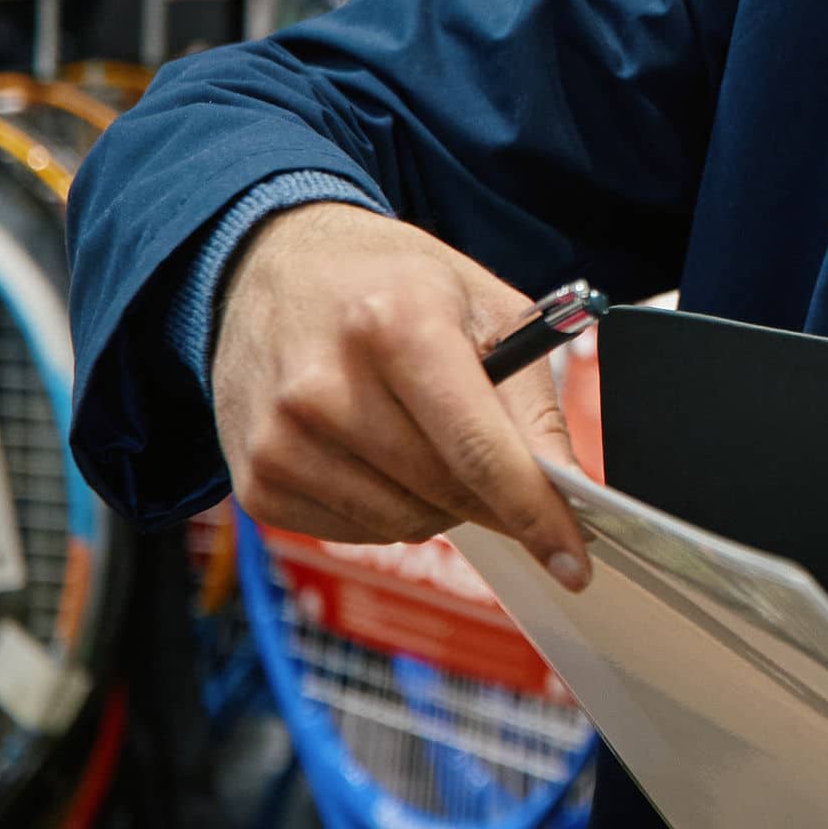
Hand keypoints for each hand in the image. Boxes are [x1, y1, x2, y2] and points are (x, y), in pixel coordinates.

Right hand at [209, 202, 588, 586]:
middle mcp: (324, 385)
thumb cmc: (389, 284)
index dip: (535, 512)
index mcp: (397, 323)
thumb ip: (530, 401)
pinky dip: (387, 510)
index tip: (573, 562)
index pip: (479, 449)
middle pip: (445, 492)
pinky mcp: (254, 481)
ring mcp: (279, 439)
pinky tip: (377, 454)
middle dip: (493, 497)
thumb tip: (566, 489)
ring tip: (426, 439)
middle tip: (502, 468)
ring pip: (403, 523)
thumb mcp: (482, 307)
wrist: (271, 266)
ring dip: (438, 503)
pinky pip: (355, 533)